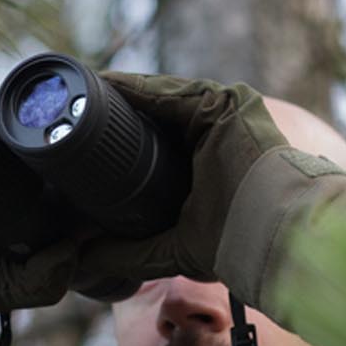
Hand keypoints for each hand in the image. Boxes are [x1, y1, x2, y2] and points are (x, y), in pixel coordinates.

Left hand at [72, 73, 288, 290]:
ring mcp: (227, 113)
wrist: (274, 235)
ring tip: (80, 91)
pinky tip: (105, 85)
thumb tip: (83, 259)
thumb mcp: (172, 249)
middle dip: (117, 111)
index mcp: (208, 162)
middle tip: (72, 110)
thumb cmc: (237, 244)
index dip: (120, 138)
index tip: (79, 138)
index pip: (156, 141)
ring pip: (161, 98)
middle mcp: (219, 132)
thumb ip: (129, 252)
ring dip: (122, 93)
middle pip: (156, 115)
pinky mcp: (228, 103)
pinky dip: (137, 88)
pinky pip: (170, 92)